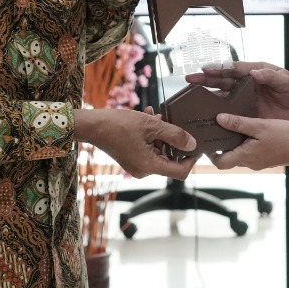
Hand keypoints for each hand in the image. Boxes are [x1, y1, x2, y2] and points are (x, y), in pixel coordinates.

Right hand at [74, 107, 198, 179]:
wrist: (92, 125)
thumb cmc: (119, 125)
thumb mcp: (151, 125)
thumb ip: (175, 135)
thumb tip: (193, 144)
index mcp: (150, 166)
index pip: (181, 172)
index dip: (191, 158)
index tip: (196, 143)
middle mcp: (144, 170)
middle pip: (170, 159)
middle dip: (173, 139)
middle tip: (171, 121)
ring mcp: (137, 165)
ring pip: (159, 151)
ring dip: (161, 134)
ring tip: (155, 116)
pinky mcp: (132, 159)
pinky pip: (149, 149)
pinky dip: (151, 136)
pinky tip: (148, 118)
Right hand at [185, 61, 288, 125]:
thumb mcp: (287, 82)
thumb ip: (271, 76)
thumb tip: (254, 72)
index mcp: (255, 73)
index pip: (234, 69)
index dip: (220, 69)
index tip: (206, 69)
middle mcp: (247, 85)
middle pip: (223, 81)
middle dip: (205, 80)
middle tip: (189, 79)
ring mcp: (246, 101)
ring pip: (222, 97)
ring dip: (207, 97)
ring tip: (191, 96)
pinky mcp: (247, 116)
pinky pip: (230, 114)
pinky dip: (218, 115)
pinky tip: (207, 118)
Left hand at [206, 113, 288, 171]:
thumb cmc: (287, 136)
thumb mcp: (261, 126)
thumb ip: (239, 123)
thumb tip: (219, 118)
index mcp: (246, 156)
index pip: (219, 163)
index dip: (210, 153)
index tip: (207, 138)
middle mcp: (251, 162)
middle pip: (228, 157)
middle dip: (221, 144)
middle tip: (215, 126)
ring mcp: (259, 161)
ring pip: (240, 152)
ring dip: (234, 141)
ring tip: (230, 123)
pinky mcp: (267, 157)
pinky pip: (251, 150)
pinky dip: (246, 141)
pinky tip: (248, 126)